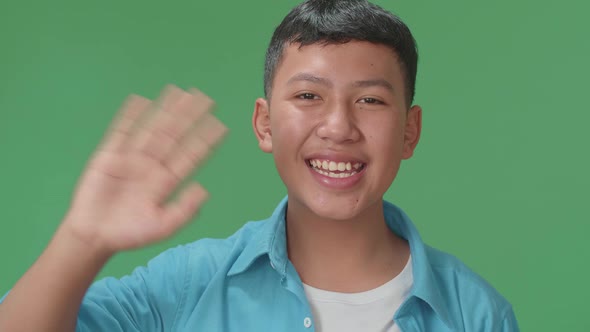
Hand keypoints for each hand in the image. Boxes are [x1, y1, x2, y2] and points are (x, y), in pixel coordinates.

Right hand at [63, 85, 226, 253]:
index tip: (220, 125)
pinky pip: (122, 131)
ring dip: (165, 110)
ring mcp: (132, 158)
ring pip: (153, 128)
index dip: (204, 140)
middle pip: (175, 135)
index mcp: (168, 180)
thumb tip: (205, 190)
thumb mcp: (163, 227)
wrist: (95, 236)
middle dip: (189, 117)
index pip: (190, 155)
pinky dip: (130, 116)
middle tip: (205, 98)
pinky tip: (140, 101)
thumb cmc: (131, 234)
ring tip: (179, 92)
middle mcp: (153, 165)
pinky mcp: (110, 155)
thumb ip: (184, 210)